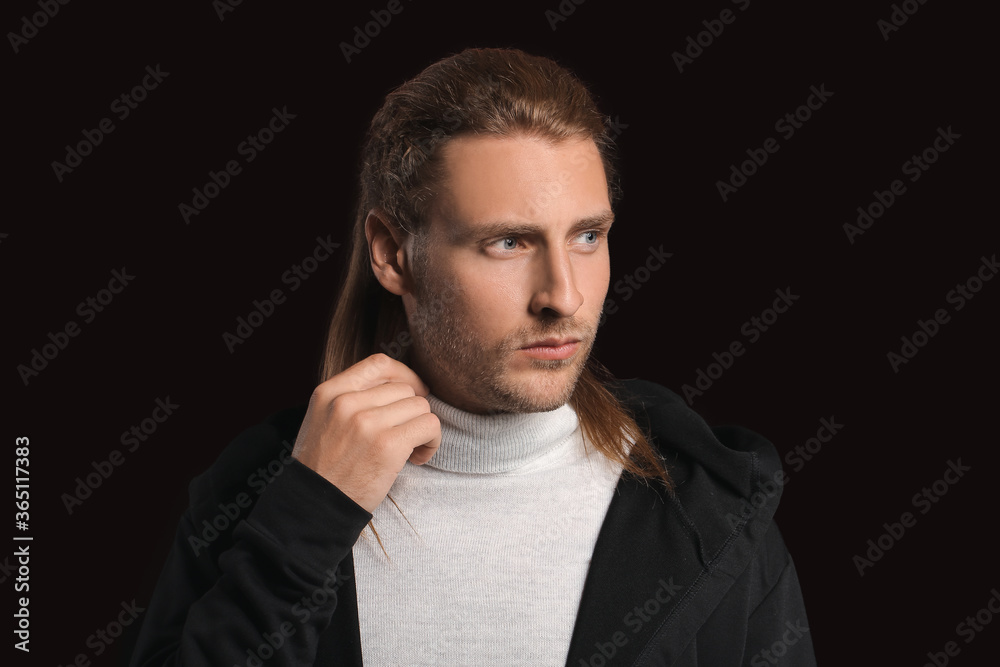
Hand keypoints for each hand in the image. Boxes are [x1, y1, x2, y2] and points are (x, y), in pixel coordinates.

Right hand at [291, 353, 441, 512]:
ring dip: (422, 428)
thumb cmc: (324, 467)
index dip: (405, 375)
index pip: (380, 364)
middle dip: (411, 412)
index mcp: (329, 392)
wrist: (314, 508)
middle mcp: (347, 402)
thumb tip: (401, 385)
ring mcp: (367, 423)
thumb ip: (352, 398)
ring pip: (420, 406)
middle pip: (405, 388)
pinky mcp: (388, 445)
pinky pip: (429, 426)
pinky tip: (416, 458)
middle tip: (404, 436)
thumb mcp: (323, 420)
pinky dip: (431, 442)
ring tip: (409, 450)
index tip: (413, 392)